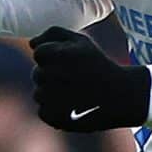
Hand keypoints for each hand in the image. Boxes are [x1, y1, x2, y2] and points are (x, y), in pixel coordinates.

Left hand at [30, 28, 151, 131]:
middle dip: (52, 75)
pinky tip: (72, 106)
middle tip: (74, 79)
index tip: (68, 63)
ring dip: (52, 93)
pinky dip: (55, 110)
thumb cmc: (97, 65)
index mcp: (63, 55)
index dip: (52, 57)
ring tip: (74, 94)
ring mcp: (54, 98)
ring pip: (38, 94)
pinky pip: (43, 111)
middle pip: (37, 74)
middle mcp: (57, 75)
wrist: (120, 96)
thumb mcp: (81, 41)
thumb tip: (31, 43)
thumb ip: (53, 34)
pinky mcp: (55, 117)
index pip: (38, 53)